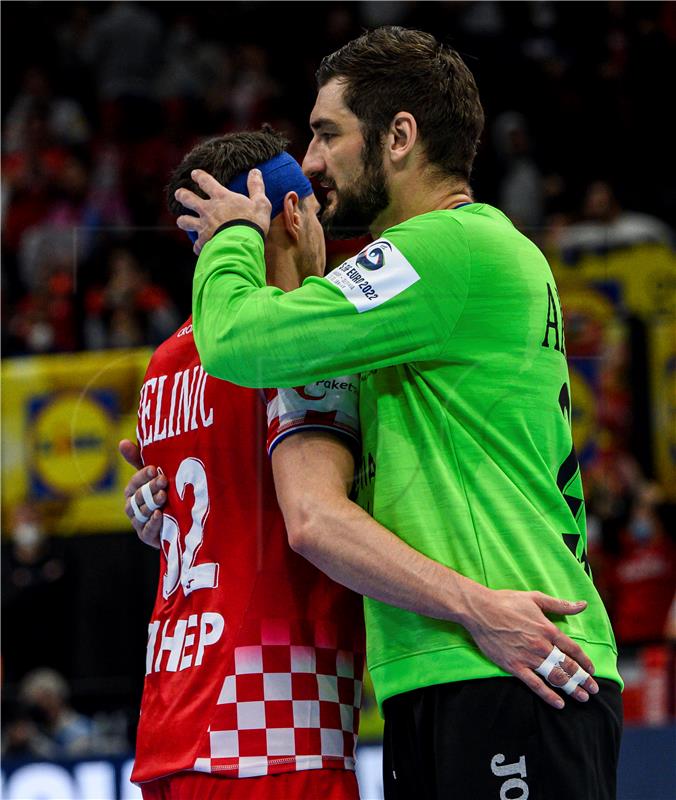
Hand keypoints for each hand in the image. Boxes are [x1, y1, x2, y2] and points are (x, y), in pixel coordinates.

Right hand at [119, 439, 166, 548]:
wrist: (184, 520)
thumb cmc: (166, 492)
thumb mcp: (155, 476)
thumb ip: (138, 460)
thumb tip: (121, 442)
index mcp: (133, 491)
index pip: (134, 482)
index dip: (143, 476)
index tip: (154, 468)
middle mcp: (133, 506)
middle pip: (138, 497)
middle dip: (150, 488)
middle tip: (163, 481)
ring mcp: (139, 522)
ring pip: (141, 512)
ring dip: (151, 503)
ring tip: (163, 496)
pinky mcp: (147, 537)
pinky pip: (146, 531)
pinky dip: (152, 523)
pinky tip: (159, 515)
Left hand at [175, 169, 271, 254]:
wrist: (242, 244)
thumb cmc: (252, 222)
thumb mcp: (260, 203)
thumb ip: (256, 187)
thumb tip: (255, 171)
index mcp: (221, 197)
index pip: (206, 181)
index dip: (199, 176)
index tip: (194, 174)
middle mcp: (208, 210)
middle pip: (188, 199)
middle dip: (182, 195)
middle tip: (179, 194)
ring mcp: (203, 226)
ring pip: (185, 221)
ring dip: (183, 220)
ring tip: (182, 221)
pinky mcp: (204, 242)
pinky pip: (196, 245)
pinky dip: (198, 246)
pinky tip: (200, 248)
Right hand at [463, 586, 598, 708]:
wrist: (480, 610)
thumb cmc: (506, 601)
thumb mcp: (535, 598)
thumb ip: (560, 605)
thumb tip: (583, 605)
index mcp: (548, 629)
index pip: (573, 649)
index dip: (585, 661)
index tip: (592, 670)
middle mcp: (541, 645)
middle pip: (568, 666)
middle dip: (584, 679)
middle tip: (594, 689)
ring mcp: (528, 657)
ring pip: (555, 677)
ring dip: (571, 689)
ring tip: (583, 698)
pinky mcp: (514, 666)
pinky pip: (535, 684)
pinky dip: (548, 695)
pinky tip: (559, 703)